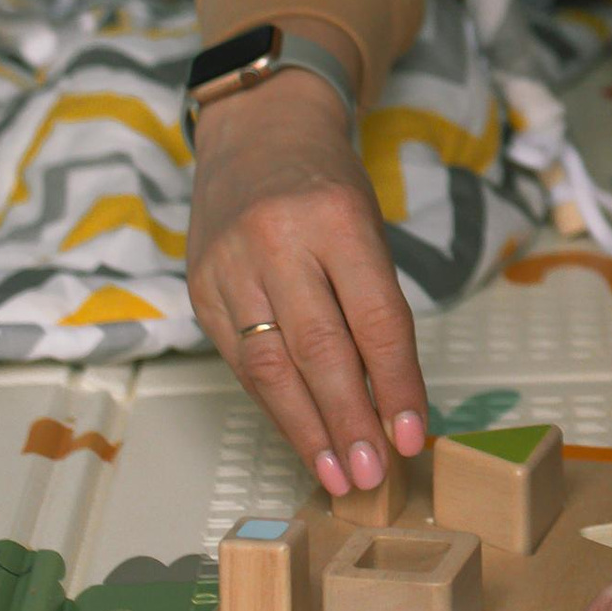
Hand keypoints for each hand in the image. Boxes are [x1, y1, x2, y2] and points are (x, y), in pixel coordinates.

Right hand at [186, 67, 427, 500]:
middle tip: (371, 476)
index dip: (395, 385)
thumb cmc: (328, 187)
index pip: (375, 319)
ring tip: (337, 475)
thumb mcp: (369, 227)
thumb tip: (394, 402)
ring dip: (307, 429)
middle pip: (319, 349)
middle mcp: (278, 241)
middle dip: (349, 422)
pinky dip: (274, 404)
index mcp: (337, 219)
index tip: (411, 437)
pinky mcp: (200, 288)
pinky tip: (300, 436)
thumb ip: (376, 306)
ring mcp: (230, 265)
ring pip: (269, 365)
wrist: (256, 133)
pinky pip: (240, 360)